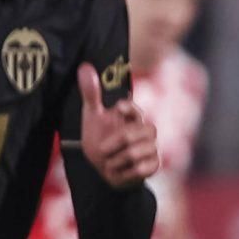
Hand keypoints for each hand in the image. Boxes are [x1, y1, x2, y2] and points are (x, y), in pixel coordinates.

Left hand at [77, 65, 158, 187]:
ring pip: (135, 153)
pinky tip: (120, 171)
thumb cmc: (100, 138)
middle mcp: (146, 130)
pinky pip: (141, 168)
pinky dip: (125, 172)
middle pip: (135, 134)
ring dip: (115, 161)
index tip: (117, 109)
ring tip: (110, 163)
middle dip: (113, 144)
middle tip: (102, 150)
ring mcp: (152, 147)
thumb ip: (91, 93)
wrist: (104, 168)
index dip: (128, 109)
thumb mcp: (92, 116)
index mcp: (133, 116)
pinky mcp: (154, 165)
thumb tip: (85, 67)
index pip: (135, 109)